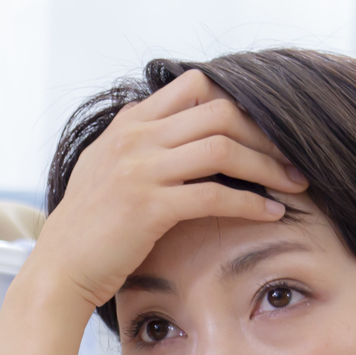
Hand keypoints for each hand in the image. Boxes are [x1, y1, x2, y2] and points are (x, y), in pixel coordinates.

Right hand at [27, 69, 308, 311]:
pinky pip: (214, 195)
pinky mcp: (149, 207)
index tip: (266, 130)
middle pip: (220, 112)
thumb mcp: (107, 166)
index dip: (239, 102)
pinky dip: (251, 203)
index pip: (196, 85)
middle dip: (266, 134)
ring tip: (295, 184)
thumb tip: (174, 123)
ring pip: (222, 149)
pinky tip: (272, 213)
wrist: (60, 269)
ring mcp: (141, 170)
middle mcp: (135, 138)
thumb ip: (140, 140)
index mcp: (129, 123)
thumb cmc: (90, 227)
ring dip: (267, 166)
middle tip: (294, 157)